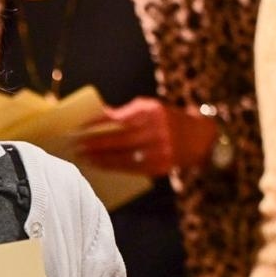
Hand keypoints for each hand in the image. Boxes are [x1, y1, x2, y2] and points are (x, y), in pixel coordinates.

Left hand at [77, 97, 215, 176]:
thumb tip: (97, 117)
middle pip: (118, 138)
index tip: (79, 126)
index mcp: (152, 112)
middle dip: (95, 142)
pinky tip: (99, 165)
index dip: (97, 123)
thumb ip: (127, 113)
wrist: (199, 138)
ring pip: (123, 156)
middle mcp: (157, 130)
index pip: (118, 118)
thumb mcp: (151, 109)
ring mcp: (159, 150)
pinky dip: (113, 167)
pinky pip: (130, 168)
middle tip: (76, 144)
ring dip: (100, 157)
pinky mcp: (159, 166)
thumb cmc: (168, 121)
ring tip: (83, 157)